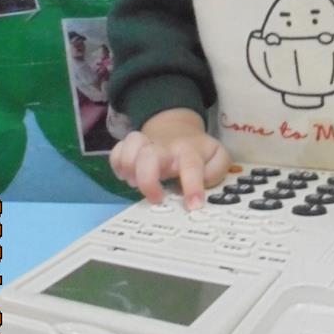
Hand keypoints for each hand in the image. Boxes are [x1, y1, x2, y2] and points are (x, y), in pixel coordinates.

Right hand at [109, 108, 230, 208]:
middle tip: (156, 198)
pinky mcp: (130, 146)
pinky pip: (116, 151)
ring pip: (131, 146)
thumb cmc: (197, 151)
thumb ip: (217, 169)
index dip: (192, 187)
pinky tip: (126, 176)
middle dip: (148, 180)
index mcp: (189, 151)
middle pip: (150, 155)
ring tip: (135, 183)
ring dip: (129, 167)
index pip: (191, 166)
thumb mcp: (217, 156)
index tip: (193, 206)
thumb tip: (203, 183)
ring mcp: (146, 144)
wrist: (177, 127)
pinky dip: (117, 165)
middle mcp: (165, 147)